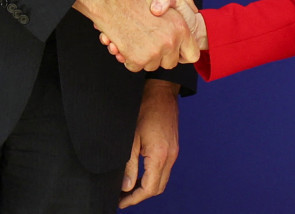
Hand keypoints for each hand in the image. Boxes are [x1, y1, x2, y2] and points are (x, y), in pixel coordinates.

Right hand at [75, 0, 197, 71]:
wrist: (109, 2)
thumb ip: (182, 1)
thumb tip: (192, 11)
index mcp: (180, 27)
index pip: (192, 55)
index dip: (183, 54)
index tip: (174, 51)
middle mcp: (170, 42)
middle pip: (170, 63)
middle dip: (160, 56)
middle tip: (148, 43)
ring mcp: (155, 52)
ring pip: (152, 65)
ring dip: (143, 57)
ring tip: (134, 39)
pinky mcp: (139, 59)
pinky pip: (136, 67)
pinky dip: (129, 59)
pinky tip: (123, 44)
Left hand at [119, 80, 179, 207]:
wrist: (161, 92)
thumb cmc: (144, 110)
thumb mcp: (131, 138)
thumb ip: (129, 165)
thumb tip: (126, 187)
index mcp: (160, 155)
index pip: (149, 188)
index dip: (134, 199)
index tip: (121, 202)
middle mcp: (170, 156)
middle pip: (158, 188)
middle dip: (140, 196)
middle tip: (123, 198)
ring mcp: (173, 152)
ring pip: (162, 180)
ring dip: (147, 187)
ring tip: (129, 188)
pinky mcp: (173, 147)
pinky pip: (164, 169)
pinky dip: (152, 176)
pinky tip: (140, 174)